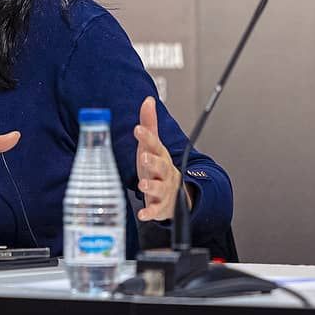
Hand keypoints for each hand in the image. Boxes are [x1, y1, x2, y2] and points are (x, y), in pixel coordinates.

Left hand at [134, 97, 186, 221]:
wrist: (177, 196)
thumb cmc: (159, 167)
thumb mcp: (154, 146)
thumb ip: (149, 124)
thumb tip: (147, 99)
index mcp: (161, 156)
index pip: (155, 144)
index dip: (147, 137)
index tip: (138, 129)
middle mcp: (164, 172)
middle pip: (161, 166)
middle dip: (153, 161)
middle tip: (143, 157)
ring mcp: (164, 190)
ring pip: (159, 187)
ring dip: (151, 186)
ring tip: (142, 185)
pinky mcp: (161, 207)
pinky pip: (156, 210)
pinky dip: (150, 213)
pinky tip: (143, 214)